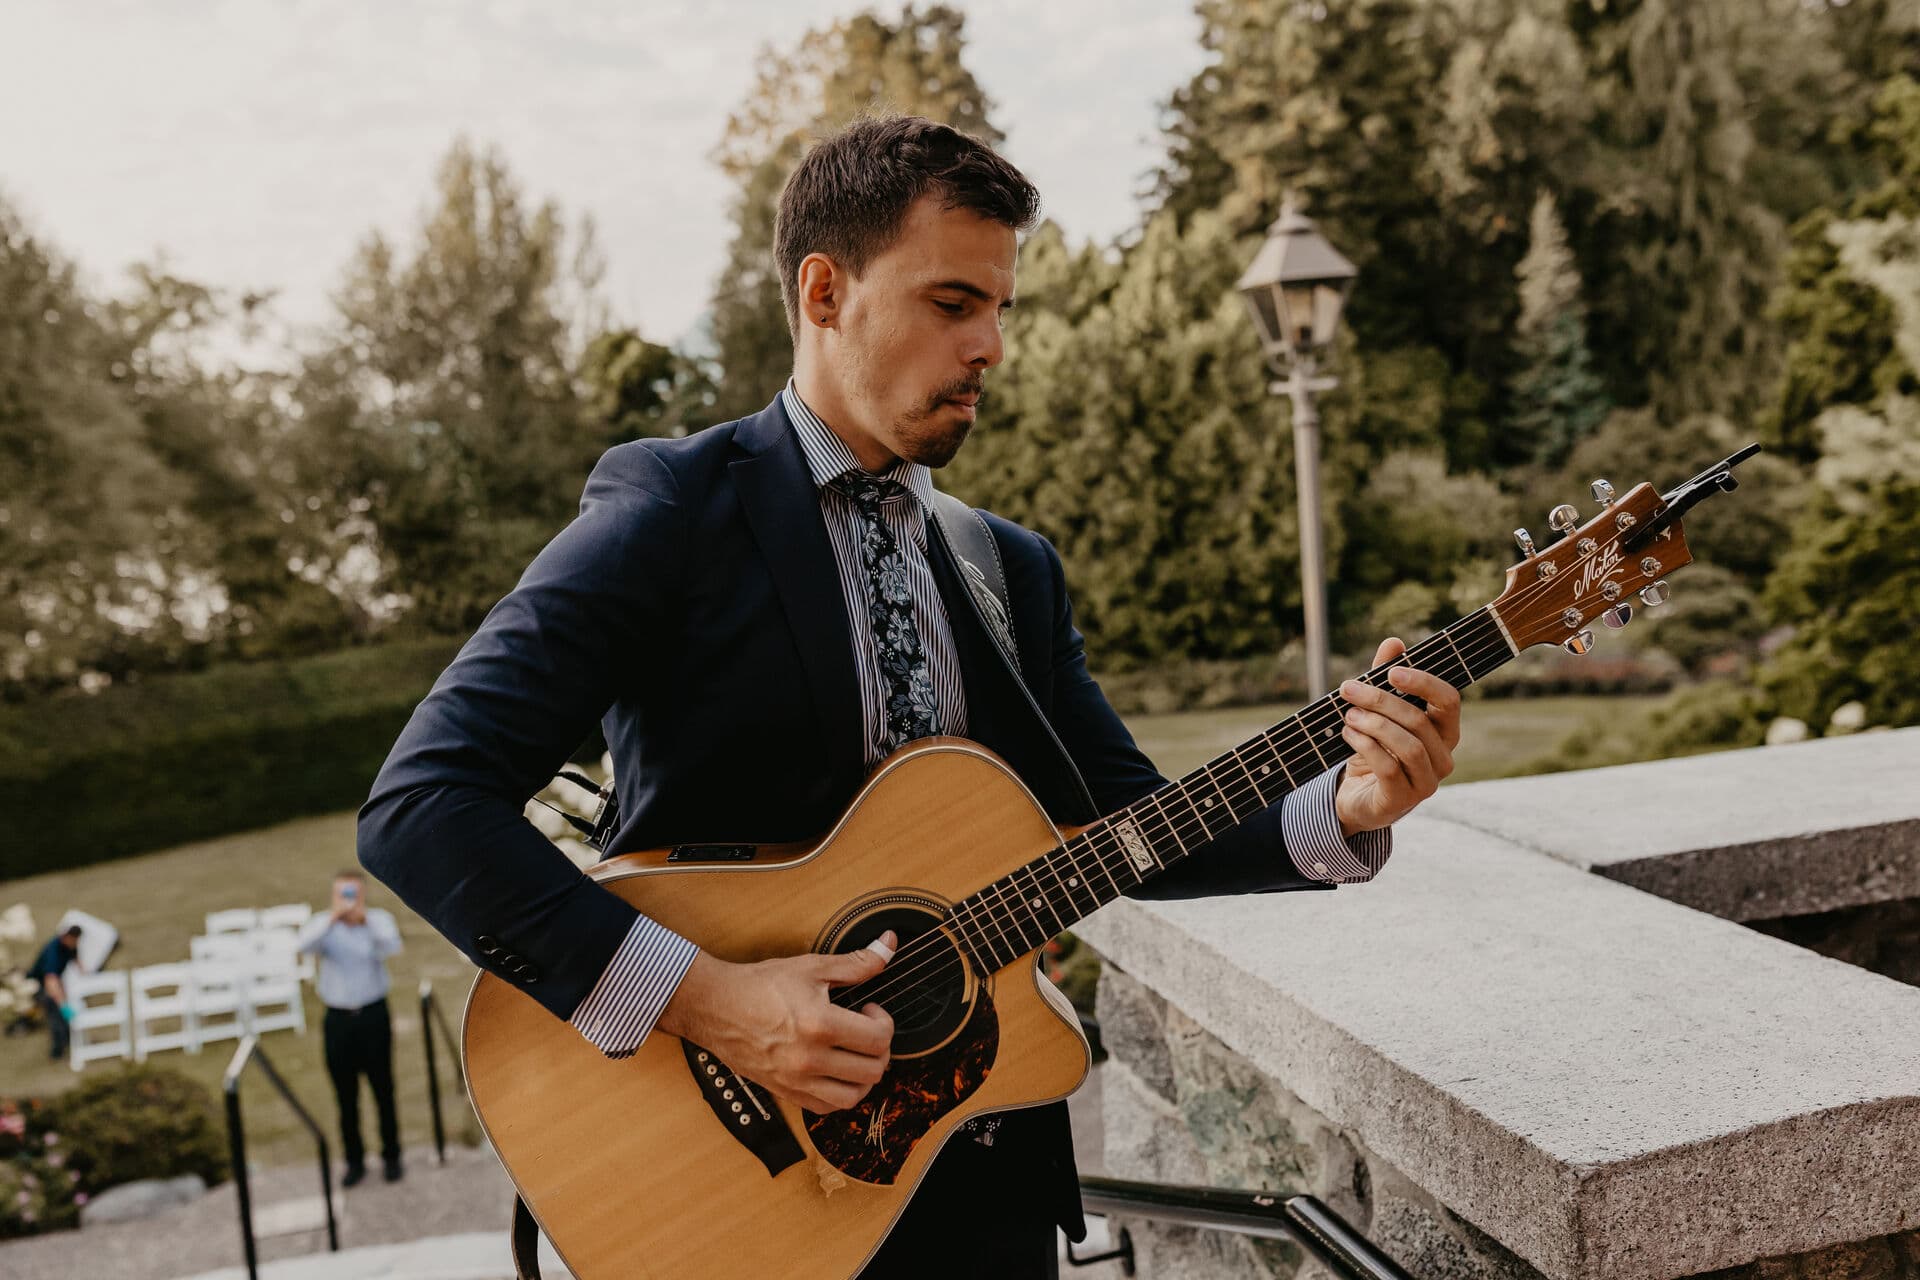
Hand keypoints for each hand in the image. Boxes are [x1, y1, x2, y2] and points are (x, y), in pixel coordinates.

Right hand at [656, 932, 896, 1114]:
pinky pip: (826, 1108)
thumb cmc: (761, 985)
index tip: (871, 1010)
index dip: (885, 1023)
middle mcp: (809, 1059)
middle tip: (867, 1030)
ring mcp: (796, 1080)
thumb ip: (857, 962)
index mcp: (819, 1025)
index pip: (878, 1040)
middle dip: (880, 1049)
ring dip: (864, 1076)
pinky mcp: (786, 1092)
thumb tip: (889, 944)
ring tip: (856, 1054)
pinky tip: (836, 1071)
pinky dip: (840, 1094)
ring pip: (853, 1097)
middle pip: (872, 1070)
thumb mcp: (812, 967)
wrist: (716, 1006)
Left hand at [1334, 637, 1462, 836]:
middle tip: (1349, 689)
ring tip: (1349, 714)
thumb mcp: (1377, 713)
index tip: (1391, 672)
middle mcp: (1443, 758)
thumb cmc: (1374, 749)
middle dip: (1381, 701)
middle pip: (1419, 721)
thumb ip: (1385, 680)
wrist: (1356, 796)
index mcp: (1444, 731)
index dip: (1423, 683)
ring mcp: (1426, 782)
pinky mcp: (1402, 799)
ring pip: (1408, 746)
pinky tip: (1349, 734)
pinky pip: (1389, 768)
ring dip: (1374, 725)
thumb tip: (1394, 642)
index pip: (1449, 701)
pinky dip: (1366, 746)